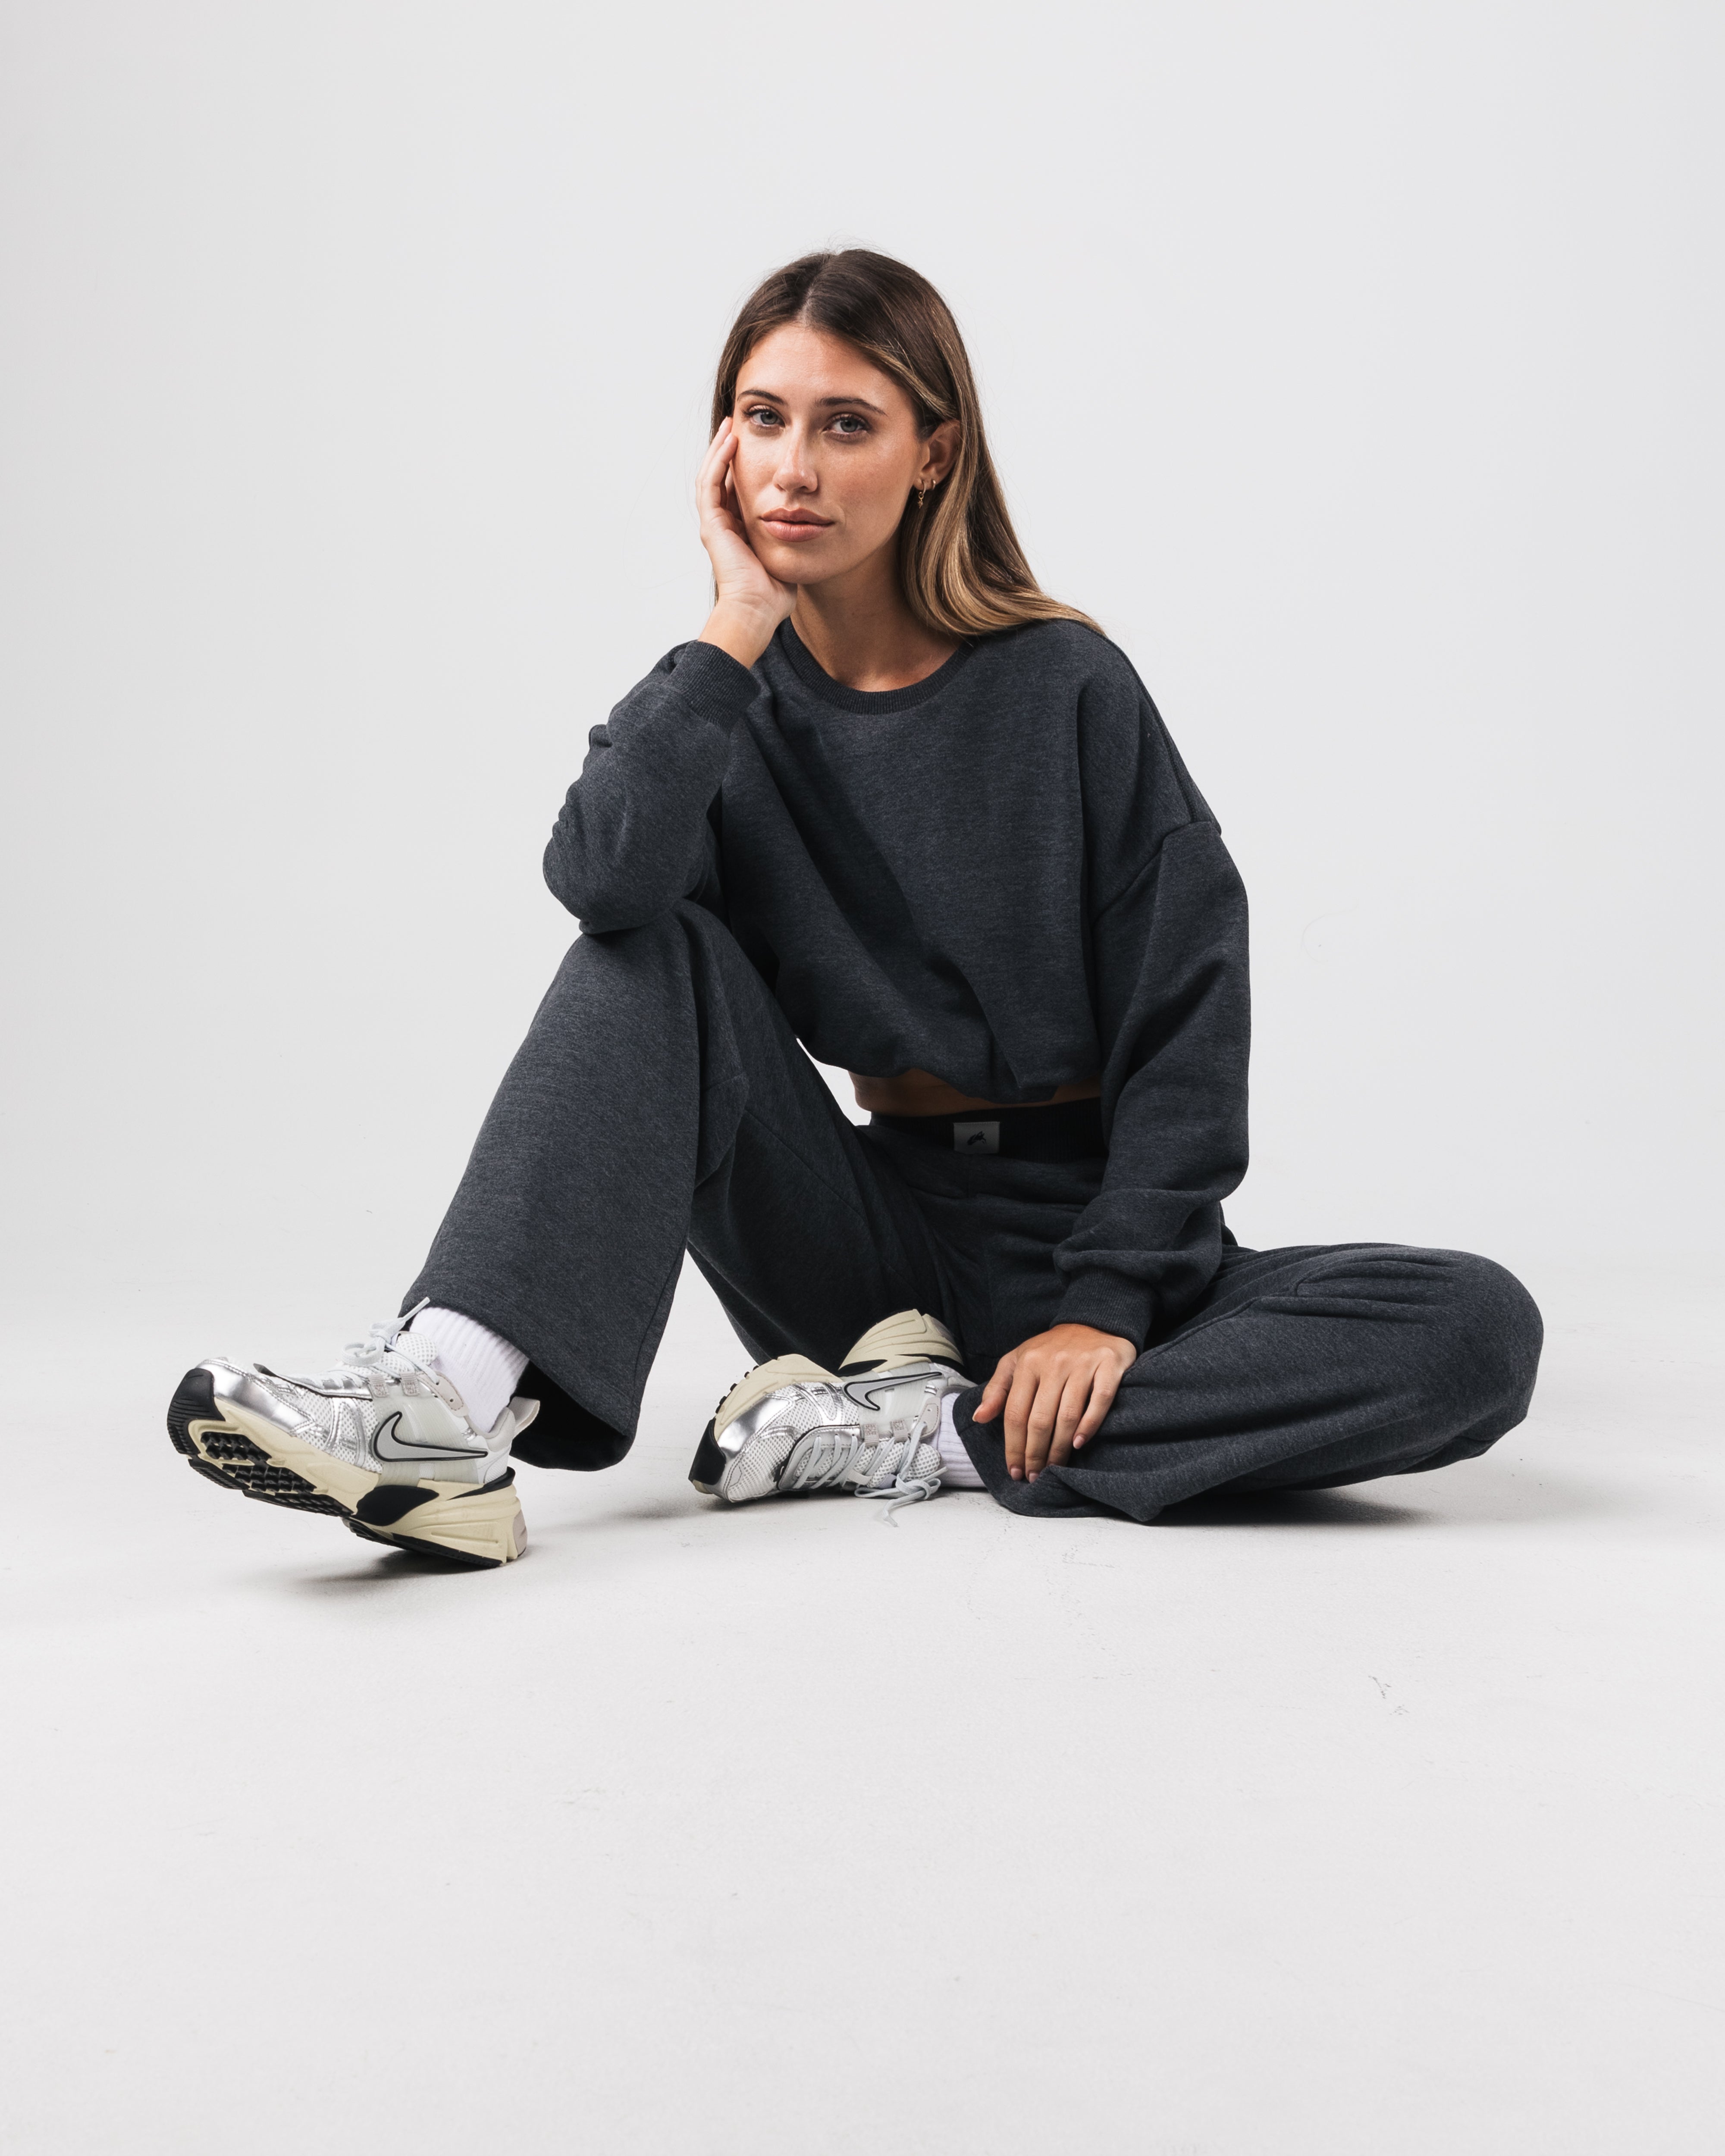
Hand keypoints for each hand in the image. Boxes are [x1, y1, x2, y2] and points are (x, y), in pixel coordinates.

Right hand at [695, 418, 795, 668]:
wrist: (756, 611)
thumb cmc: (774, 594)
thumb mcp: (787, 554)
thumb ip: (793, 538)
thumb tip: (811, 526)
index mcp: (737, 531)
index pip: (736, 489)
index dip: (743, 466)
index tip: (757, 444)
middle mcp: (722, 525)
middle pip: (721, 478)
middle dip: (728, 450)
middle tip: (738, 425)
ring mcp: (714, 524)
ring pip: (712, 475)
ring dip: (721, 448)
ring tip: (732, 425)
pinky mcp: (712, 524)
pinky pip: (711, 484)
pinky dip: (719, 460)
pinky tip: (730, 441)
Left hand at [971, 1324, 1136, 1482]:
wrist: (1094, 1322)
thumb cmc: (1051, 1349)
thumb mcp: (1017, 1361)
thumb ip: (997, 1389)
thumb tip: (979, 1417)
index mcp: (1028, 1363)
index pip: (1015, 1412)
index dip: (1013, 1445)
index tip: (1014, 1470)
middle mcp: (1053, 1364)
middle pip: (1040, 1419)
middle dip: (1034, 1453)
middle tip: (1034, 1475)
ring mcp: (1082, 1365)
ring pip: (1067, 1415)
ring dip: (1058, 1448)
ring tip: (1053, 1468)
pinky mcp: (1108, 1367)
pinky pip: (1099, 1401)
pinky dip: (1089, 1426)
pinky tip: (1078, 1444)